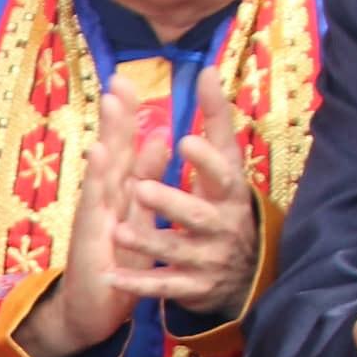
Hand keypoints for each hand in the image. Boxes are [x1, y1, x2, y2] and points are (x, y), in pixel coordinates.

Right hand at [19, 96, 161, 356]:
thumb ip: (147, 178)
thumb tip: (160, 137)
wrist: (90, 311)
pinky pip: (94, 205)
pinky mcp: (89, 237)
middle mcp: (103, 199)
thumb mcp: (137, 216)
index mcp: (118, 194)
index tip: (129, 82)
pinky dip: (96, 179)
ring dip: (106, 135)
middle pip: (112, 150)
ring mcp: (93, 216)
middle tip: (118, 78)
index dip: (128, 116)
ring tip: (110, 103)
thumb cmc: (116, 264)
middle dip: (116, 115)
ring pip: (102, 171)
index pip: (126, 148)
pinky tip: (98, 155)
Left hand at [108, 121, 262, 318]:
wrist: (245, 271)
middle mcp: (221, 226)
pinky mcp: (192, 288)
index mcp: (229, 194)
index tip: (183, 140)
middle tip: (140, 188)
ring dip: (148, 242)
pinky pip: (163, 287)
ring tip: (119, 230)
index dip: (205, 160)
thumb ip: (215, 120)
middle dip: (170, 203)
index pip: (222, 174)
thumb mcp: (225, 164)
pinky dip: (138, 284)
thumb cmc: (225, 203)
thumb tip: (204, 69)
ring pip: (176, 252)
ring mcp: (207, 259)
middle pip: (197, 215)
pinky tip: (112, 277)